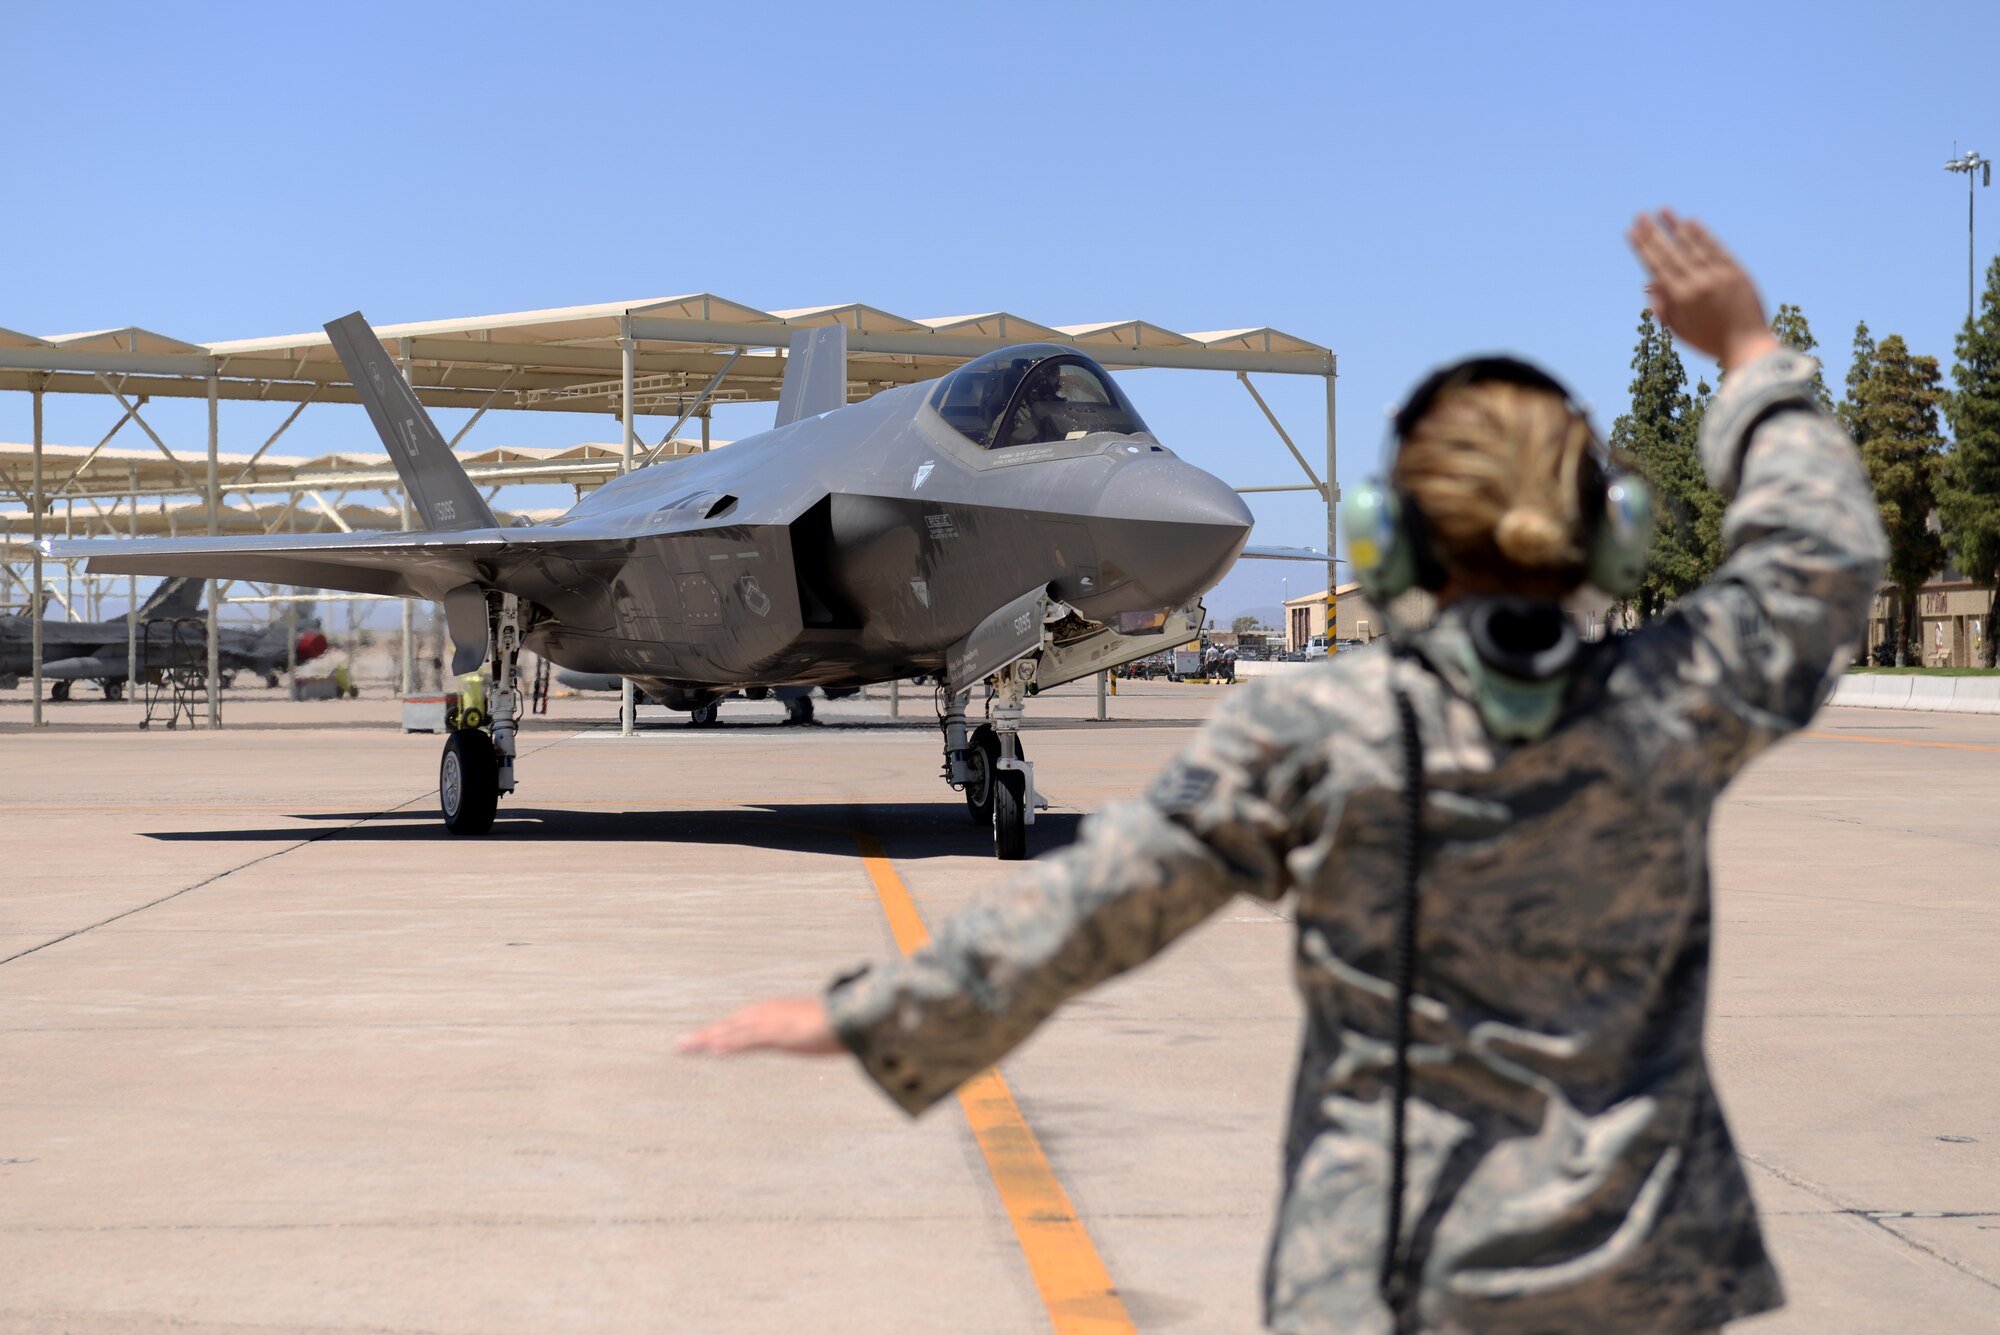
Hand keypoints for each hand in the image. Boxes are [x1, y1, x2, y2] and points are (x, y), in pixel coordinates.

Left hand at [677, 996, 845, 1056]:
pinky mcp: (780, 1033)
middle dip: (703, 1036)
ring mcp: (772, 1022)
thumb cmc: (835, 1025)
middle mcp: (767, 1013)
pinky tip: (716, 1050)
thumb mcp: (807, 1033)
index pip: (736, 1024)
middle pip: (728, 1025)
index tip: (697, 1041)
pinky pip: (751, 1040)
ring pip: (733, 1031)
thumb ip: (793, 1036)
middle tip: (678, 1046)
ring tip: (686, 1047)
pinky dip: (732, 1044)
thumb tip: (793, 1039)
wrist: (854, 1016)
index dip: (716, 1032)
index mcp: (771, 1013)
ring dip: (708, 1039)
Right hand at [1627, 209, 1780, 371]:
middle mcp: (1698, 283)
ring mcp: (1718, 275)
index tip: (1631, 232)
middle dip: (1653, 233)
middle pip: (1671, 252)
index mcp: (1681, 299)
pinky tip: (1691, 222)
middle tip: (1640, 215)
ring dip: (1676, 227)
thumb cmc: (1710, 341)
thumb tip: (1650, 282)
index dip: (1643, 247)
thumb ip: (1663, 306)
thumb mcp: (1680, 330)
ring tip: (1663, 210)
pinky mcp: (1736, 272)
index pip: (1657, 266)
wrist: (1748, 345)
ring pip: (1693, 246)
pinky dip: (1703, 235)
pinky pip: (1716, 249)